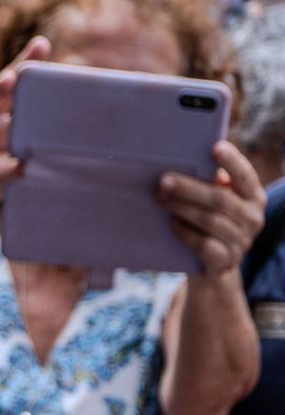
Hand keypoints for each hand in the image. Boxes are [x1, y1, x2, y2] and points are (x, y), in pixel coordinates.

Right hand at [0, 37, 48, 231]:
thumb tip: (30, 166)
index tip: (61, 63)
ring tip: (12, 77)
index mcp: (5, 128)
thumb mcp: (0, 184)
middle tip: (40, 47)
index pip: (24, 99)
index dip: (38, 79)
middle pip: (6, 88)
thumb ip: (11, 173)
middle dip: (21, 67)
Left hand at [160, 140, 265, 276]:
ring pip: (210, 221)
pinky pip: (203, 244)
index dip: (232, 161)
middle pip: (220, 199)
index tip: (215, 147)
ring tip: (160, 198)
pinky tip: (170, 224)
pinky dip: (185, 233)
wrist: (213, 267)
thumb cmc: (210, 224)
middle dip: (190, 188)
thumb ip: (211, 185)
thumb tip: (186, 162)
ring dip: (182, 208)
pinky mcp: (225, 261)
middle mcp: (253, 218)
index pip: (246, 176)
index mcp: (254, 197)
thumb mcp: (216, 203)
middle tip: (164, 180)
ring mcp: (241, 242)